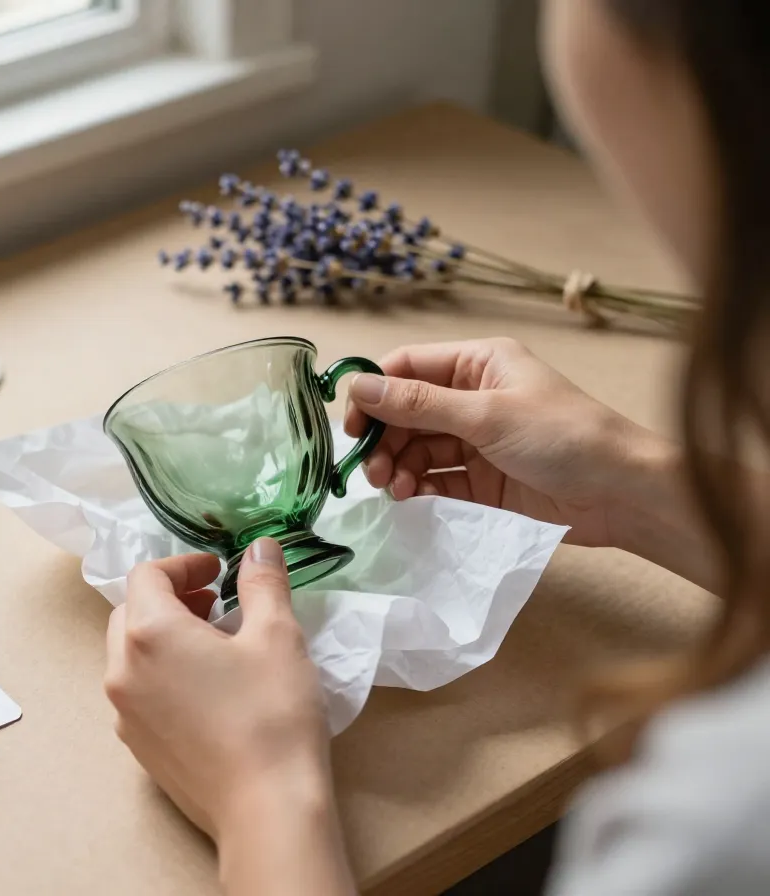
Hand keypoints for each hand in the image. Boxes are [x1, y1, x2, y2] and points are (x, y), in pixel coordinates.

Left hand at [105, 540, 355, 895]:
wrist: (266, 810)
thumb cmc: (272, 714)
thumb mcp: (276, 636)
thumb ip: (262, 583)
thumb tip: (259, 546)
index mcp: (148, 633)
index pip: (148, 576)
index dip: (184, 565)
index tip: (219, 572)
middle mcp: (121, 670)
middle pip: (131, 613)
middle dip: (169, 598)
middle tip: (215, 603)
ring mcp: (124, 714)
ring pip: (130, 655)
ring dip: (164, 637)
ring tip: (214, 644)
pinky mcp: (137, 748)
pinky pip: (139, 693)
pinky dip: (162, 674)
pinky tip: (207, 690)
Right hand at [344, 337, 664, 548]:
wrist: (623, 495)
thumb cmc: (563, 437)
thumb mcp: (487, 415)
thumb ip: (419, 404)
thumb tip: (359, 386)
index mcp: (478, 363)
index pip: (408, 367)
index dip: (374, 392)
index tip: (351, 425)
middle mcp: (473, 396)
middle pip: (406, 412)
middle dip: (384, 437)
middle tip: (371, 469)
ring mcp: (477, 440)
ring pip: (417, 448)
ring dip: (397, 465)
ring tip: (392, 487)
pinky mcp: (482, 481)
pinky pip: (435, 479)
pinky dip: (417, 487)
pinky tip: (410, 498)